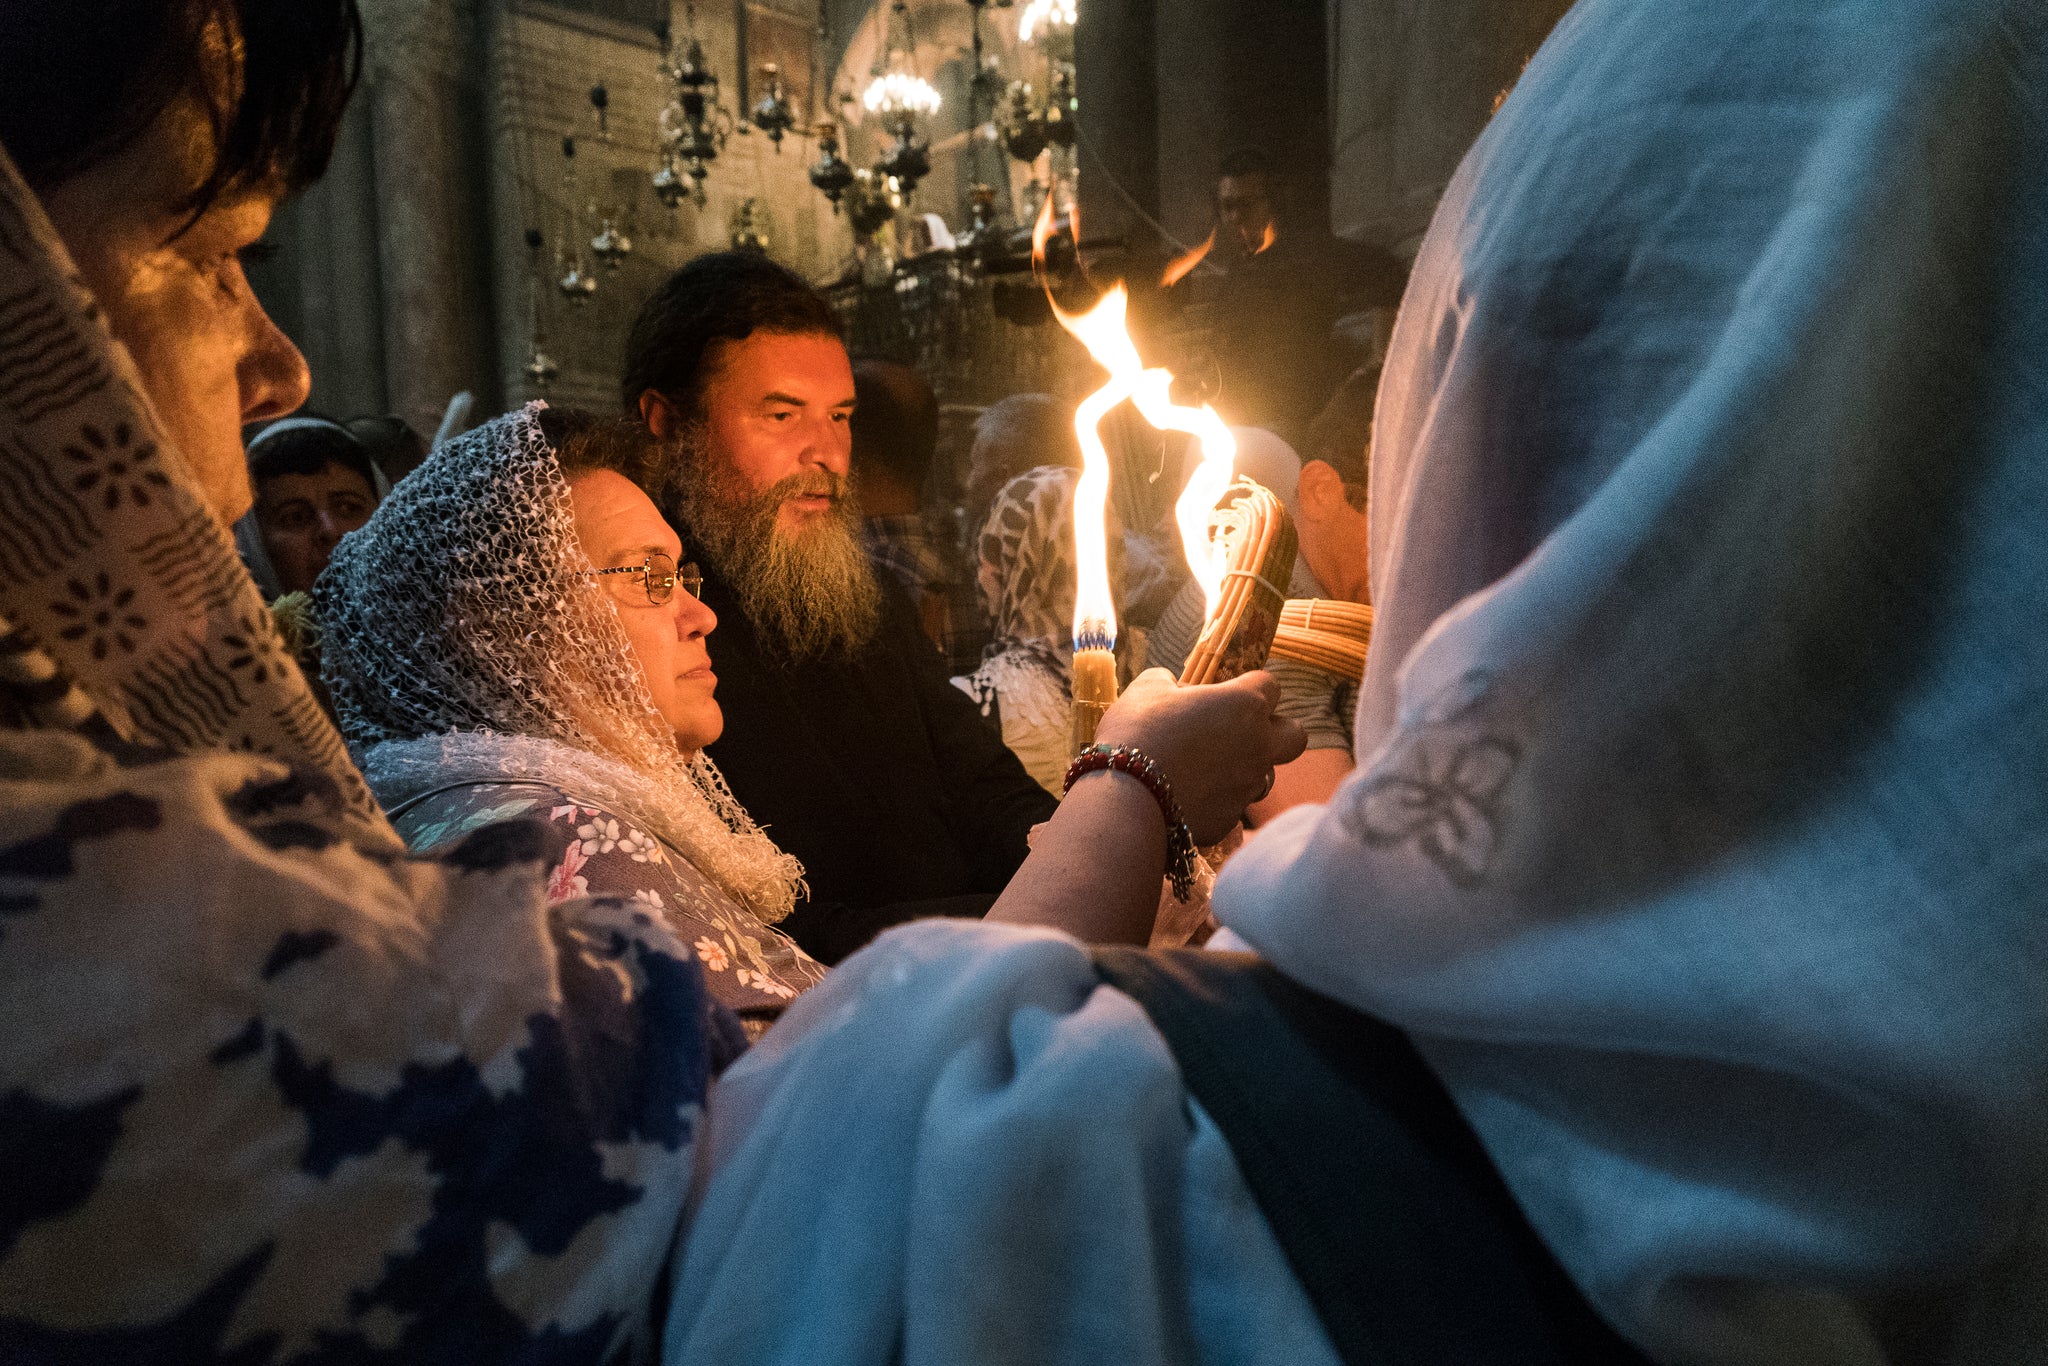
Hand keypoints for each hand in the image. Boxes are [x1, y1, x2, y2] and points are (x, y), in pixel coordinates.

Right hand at [1094, 668, 1305, 844]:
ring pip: (1266, 776)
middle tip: (1241, 731)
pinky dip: (1216, 800)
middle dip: (1276, 731)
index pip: (1270, 685)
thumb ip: (1169, 682)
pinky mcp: (1229, 819)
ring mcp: (1247, 787)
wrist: (1126, 797)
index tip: (1224, 692)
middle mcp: (1258, 746)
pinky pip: (1233, 806)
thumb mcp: (1146, 689)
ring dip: (1246, 769)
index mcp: (1244, 705)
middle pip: (1295, 736)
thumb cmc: (1138, 732)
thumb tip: (1173, 688)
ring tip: (1207, 767)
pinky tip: (1187, 796)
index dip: (1248, 686)